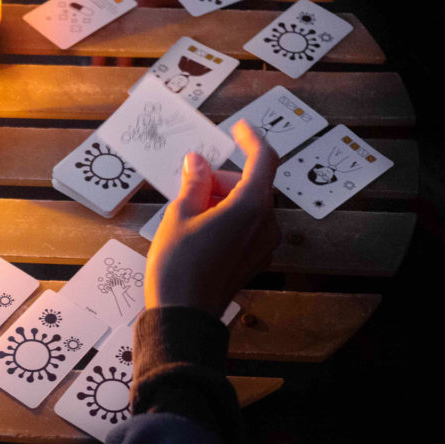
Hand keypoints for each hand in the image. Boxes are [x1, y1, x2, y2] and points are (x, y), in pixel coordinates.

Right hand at [144, 120, 280, 315]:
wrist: (184, 315)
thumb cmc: (179, 264)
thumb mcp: (179, 215)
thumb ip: (193, 183)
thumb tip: (197, 161)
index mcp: (250, 206)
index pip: (263, 159)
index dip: (251, 139)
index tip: (237, 129)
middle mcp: (266, 224)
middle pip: (253, 184)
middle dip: (224, 178)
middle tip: (192, 183)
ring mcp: (264, 245)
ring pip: (250, 206)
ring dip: (225, 198)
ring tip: (192, 209)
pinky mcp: (256, 260)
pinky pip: (249, 227)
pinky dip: (229, 218)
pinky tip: (201, 227)